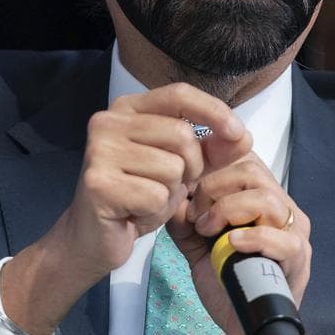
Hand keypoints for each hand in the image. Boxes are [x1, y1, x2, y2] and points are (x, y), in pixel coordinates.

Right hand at [0, 83, 252, 334]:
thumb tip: (243, 137)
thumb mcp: (178, 168)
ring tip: (147, 201)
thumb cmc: (137, 198)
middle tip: (168, 187)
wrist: (91, 239)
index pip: (178, 94)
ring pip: (173, 169)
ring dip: (171, 194)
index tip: (240, 135)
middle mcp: (108, 122)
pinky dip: (155, 213)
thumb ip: (210, 150)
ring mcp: (99, 151)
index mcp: (127, 109)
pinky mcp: (98, 183)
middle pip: (183, 136)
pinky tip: (135, 215)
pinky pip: (156, 196)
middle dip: (191, 169)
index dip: (214, 111)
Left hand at [165, 152, 312, 334]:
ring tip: (209, 231)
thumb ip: (184, 216)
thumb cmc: (226, 280)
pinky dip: (252, 237)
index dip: (216, 157)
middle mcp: (281, 207)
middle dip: (214, 187)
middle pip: (251, 171)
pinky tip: (231, 244)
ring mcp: (293, 231)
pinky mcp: (297, 257)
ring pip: (265, 197)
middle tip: (197, 215)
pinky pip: (280, 238)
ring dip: (227, 210)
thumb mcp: (196, 242)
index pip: (244, 157)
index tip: (191, 172)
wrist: (244, 322)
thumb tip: (172, 191)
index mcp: (260, 197)